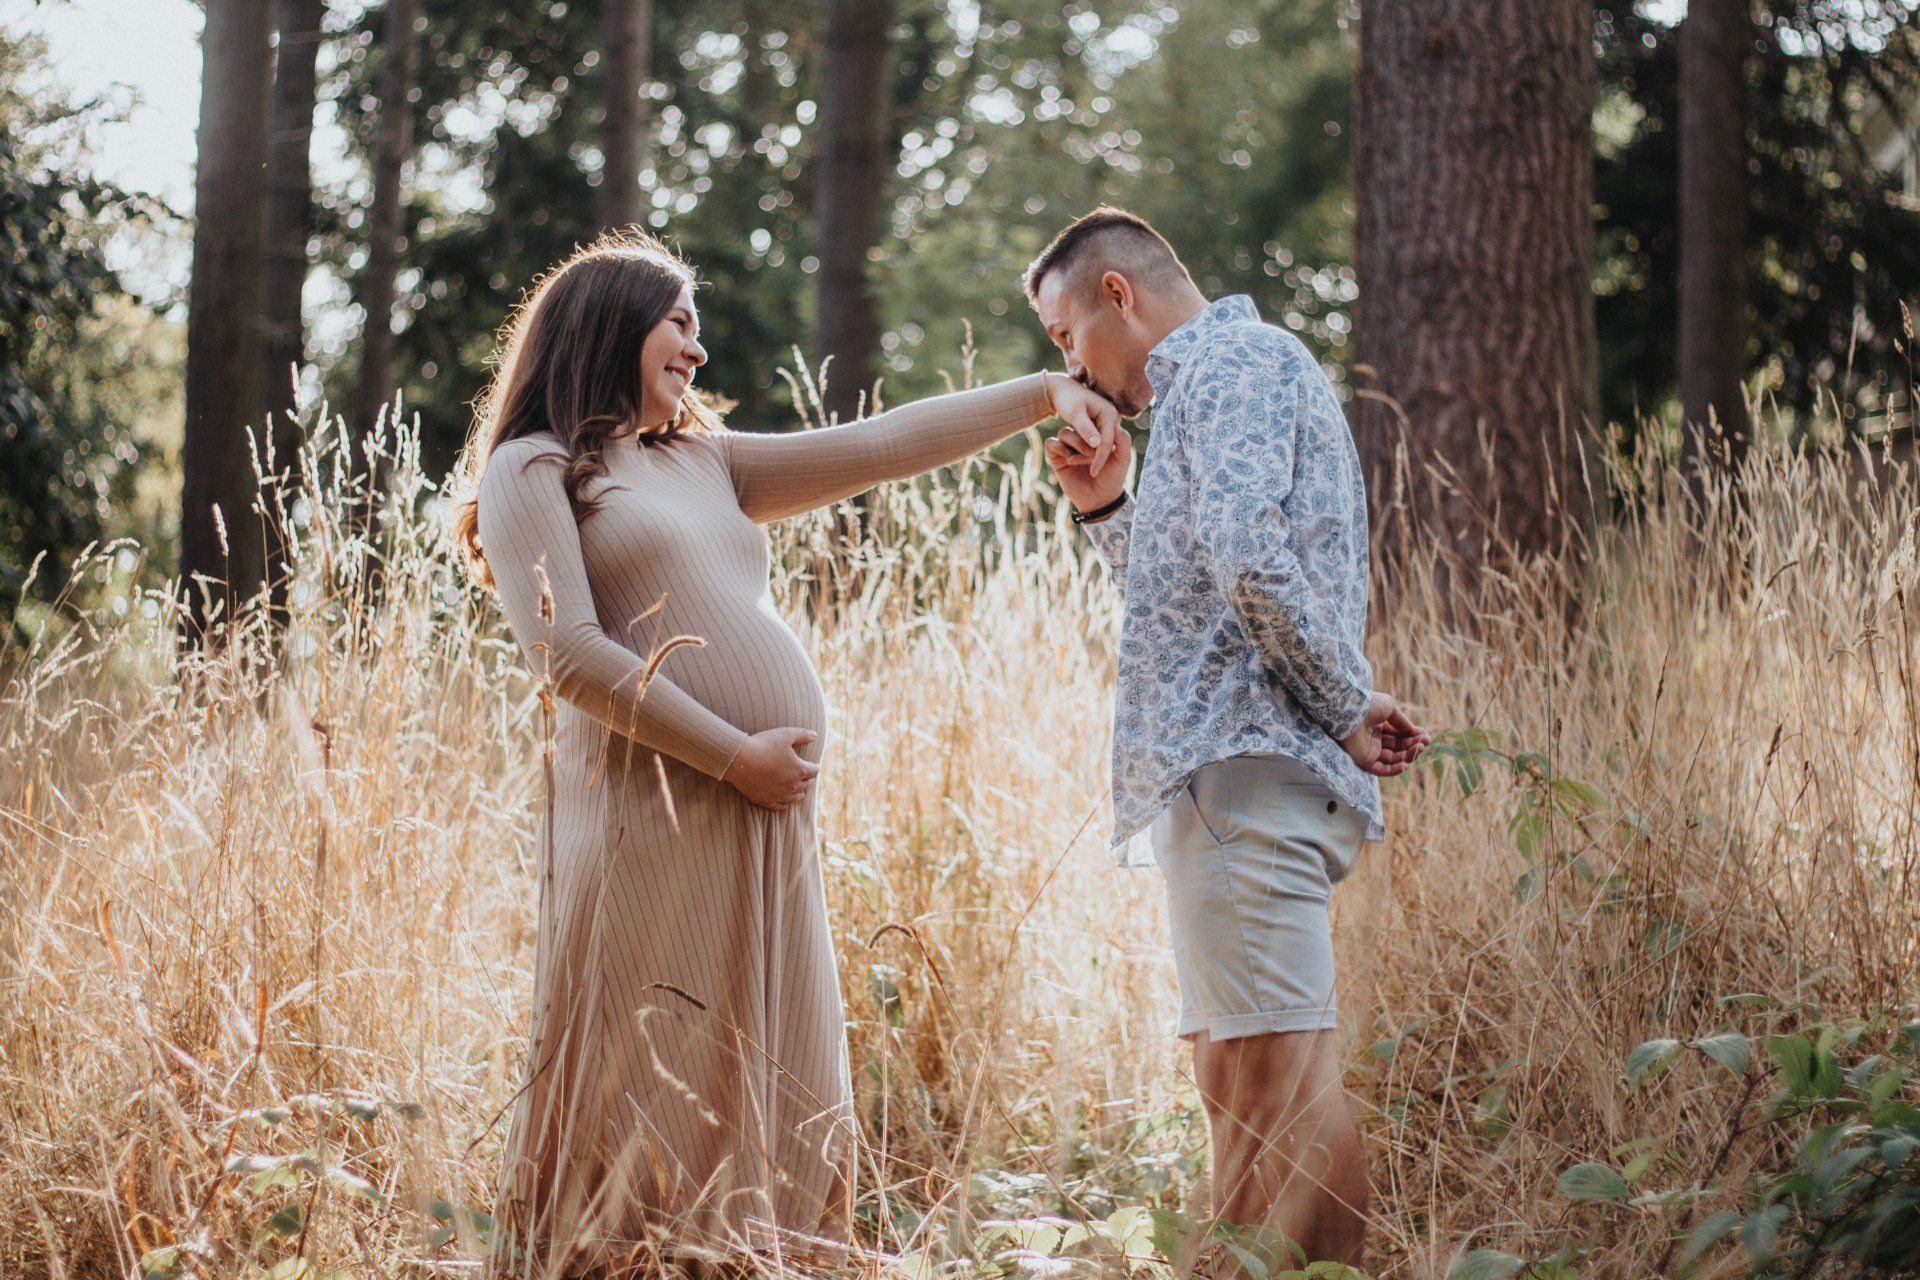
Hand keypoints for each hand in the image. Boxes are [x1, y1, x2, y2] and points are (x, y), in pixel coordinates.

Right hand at [722, 727, 820, 809]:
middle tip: (807, 777)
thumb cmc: (763, 745)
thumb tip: (815, 735)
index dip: (815, 767)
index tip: (814, 765)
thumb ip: (802, 734)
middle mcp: (792, 785)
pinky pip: (780, 807)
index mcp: (799, 769)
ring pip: (796, 798)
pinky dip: (785, 804)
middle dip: (808, 780)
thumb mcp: (785, 734)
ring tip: (800, 790)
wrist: (739, 760)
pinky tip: (785, 801)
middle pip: (806, 785)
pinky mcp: (766, 801)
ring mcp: (779, 795)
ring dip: (800, 793)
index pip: (814, 771)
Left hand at [1042, 372, 1124, 481]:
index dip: (1099, 458)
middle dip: (1093, 458)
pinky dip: (1086, 449)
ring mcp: (1107, 422)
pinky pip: (1096, 441)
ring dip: (1088, 455)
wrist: (1062, 388)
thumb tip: (1098, 445)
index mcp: (1110, 414)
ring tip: (1072, 460)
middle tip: (1076, 465)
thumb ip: (1085, 429)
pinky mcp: (1100, 425)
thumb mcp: (1074, 414)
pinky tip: (1074, 454)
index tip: (1092, 473)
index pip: (1107, 442)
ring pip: (1101, 445)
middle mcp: (1112, 418)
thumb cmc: (1067, 399)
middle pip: (1106, 445)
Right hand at [1043, 374, 1131, 514]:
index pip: (1092, 419)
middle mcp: (1080, 439)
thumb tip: (1115, 425)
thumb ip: (1123, 440)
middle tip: (1094, 451)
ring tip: (1083, 458)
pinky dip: (1058, 447)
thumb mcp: (1123, 458)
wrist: (1100, 500)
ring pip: (1064, 432)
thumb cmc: (1113, 478)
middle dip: (1086, 436)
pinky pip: (1050, 443)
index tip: (1103, 440)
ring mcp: (1068, 448)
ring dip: (1074, 443)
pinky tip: (1070, 459)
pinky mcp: (1056, 459)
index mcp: (1095, 436)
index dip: (1097, 427)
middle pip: (1076, 424)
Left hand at [1340, 691, 1431, 776]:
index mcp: (1378, 724)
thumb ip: (1402, 721)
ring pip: (1393, 758)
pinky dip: (1394, 769)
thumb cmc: (1368, 705)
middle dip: (1413, 745)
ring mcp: (1369, 750)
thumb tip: (1413, 732)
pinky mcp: (1364, 760)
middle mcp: (1374, 738)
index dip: (1413, 736)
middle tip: (1425, 743)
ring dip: (1408, 755)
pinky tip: (1406, 764)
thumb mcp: (1389, 708)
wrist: (1349, 711)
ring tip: (1419, 748)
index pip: (1399, 734)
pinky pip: (1382, 769)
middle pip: (1398, 747)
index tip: (1426, 736)